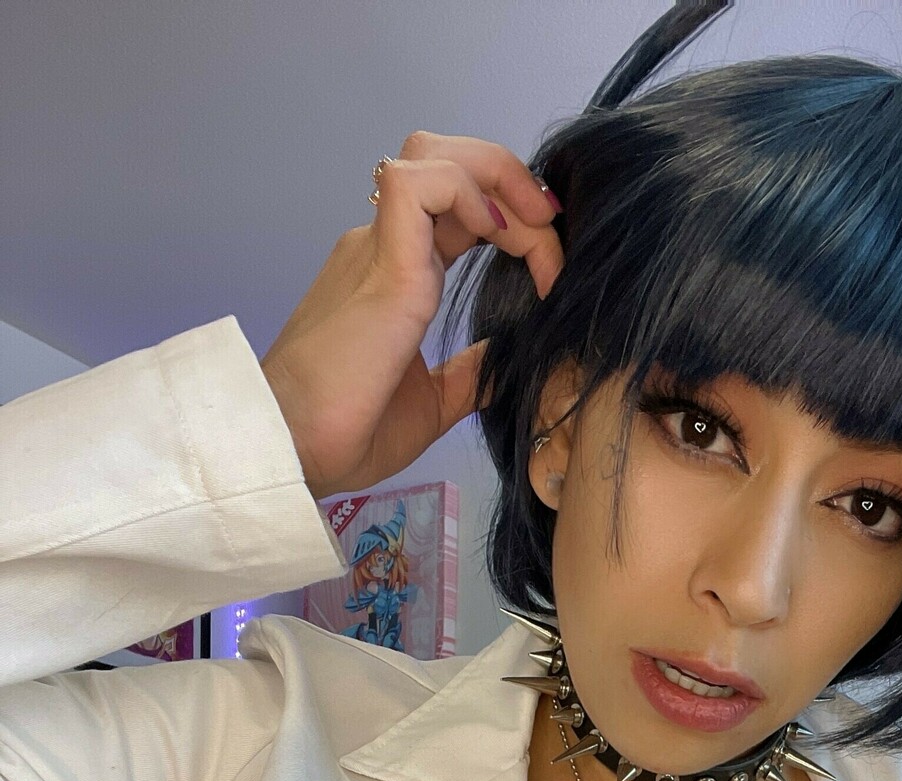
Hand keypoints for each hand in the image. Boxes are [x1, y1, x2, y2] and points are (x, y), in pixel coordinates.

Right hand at [260, 131, 563, 497]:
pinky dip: (471, 193)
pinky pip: (422, 184)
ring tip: (536, 229)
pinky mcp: (381, 261)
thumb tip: (508, 362)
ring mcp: (376, 248)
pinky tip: (499, 235)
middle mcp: (383, 248)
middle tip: (550, 226)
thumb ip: (469, 374)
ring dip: (498, 178)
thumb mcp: (432, 403)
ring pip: (435, 157)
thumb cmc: (347, 432)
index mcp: (394, 276)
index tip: (551, 265)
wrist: (296, 449)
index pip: (455, 211)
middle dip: (509, 179)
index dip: (510, 217)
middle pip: (445, 163)